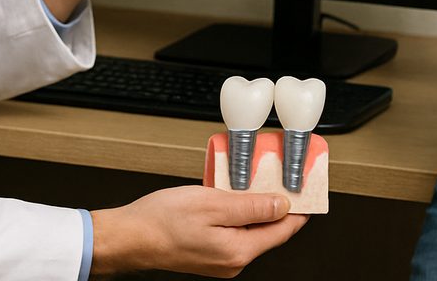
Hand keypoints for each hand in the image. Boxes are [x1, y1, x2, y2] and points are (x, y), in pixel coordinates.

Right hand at [90, 185, 308, 277]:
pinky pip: (235, 232)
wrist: (129, 237)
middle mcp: (233, 261)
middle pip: (269, 230)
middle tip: (279, 176)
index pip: (284, 229)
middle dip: (277, 203)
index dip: (299, 207)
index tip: (307, 188)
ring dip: (255, 206)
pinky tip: (230, 195)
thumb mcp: (212, 203)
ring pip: (251, 230)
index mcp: (239, 251)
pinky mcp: (210, 254)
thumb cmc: (161, 220)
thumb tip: (283, 206)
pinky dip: (238, 213)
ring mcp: (222, 260)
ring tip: (253, 181)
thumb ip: (251, 206)